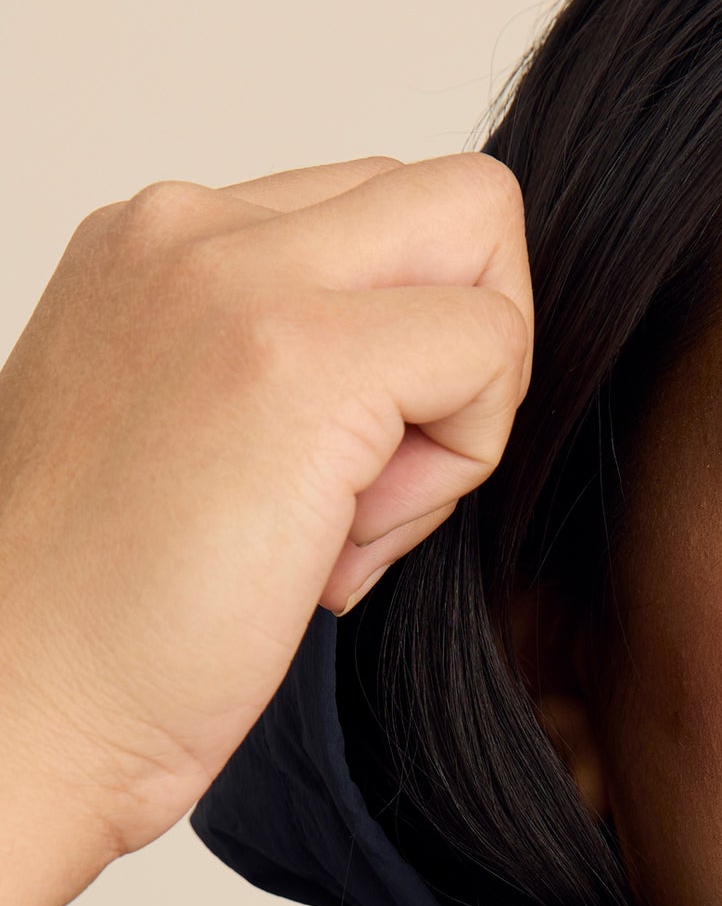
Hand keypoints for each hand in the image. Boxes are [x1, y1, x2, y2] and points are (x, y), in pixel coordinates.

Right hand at [0, 154, 531, 905]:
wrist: (27, 701)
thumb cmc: (107, 619)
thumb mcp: (187, 437)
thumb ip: (280, 367)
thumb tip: (419, 377)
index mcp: (156, 245)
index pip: (376, 216)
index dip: (402, 348)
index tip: (326, 469)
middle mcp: (190, 229)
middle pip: (448, 204)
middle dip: (457, 354)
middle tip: (366, 489)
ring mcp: (243, 276)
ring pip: (482, 248)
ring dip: (458, 406)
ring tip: (339, 522)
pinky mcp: (308, 357)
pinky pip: (490, 350)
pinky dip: (458, 466)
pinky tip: (343, 547)